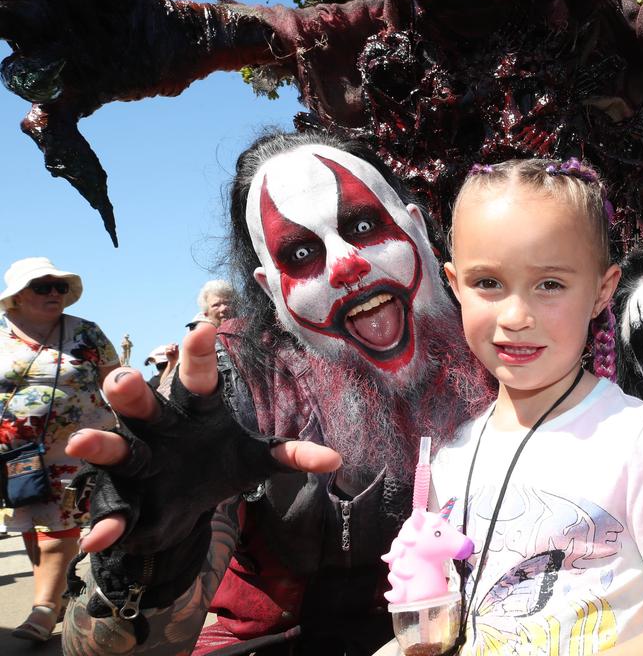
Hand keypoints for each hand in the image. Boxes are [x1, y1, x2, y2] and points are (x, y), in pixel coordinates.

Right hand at [68, 322, 340, 552]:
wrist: (182, 512)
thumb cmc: (218, 468)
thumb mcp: (255, 461)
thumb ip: (290, 455)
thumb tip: (336, 458)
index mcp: (195, 414)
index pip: (199, 380)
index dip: (200, 356)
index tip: (204, 327)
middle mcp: (157, 432)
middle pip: (145, 407)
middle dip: (132, 394)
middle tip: (122, 379)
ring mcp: (135, 465)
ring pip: (116, 451)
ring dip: (101, 446)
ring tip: (82, 441)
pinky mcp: (120, 504)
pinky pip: (111, 513)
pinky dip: (105, 525)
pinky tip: (98, 538)